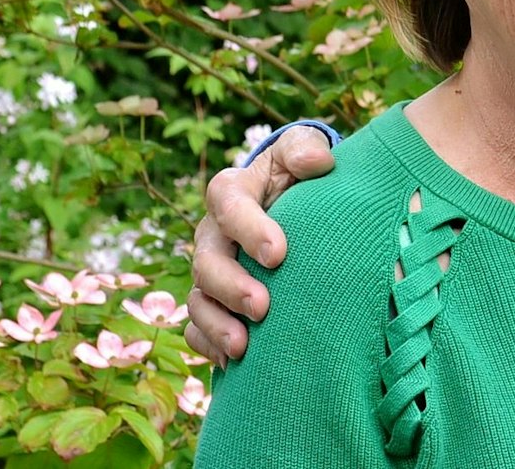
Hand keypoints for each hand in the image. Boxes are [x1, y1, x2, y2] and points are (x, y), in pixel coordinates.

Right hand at [183, 127, 334, 364]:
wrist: (297, 205)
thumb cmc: (300, 176)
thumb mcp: (302, 153)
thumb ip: (305, 149)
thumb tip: (318, 162)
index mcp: (232, 191)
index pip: (227, 203)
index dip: (248, 229)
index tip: (278, 254)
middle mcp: (213, 233)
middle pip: (206, 260)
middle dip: (231, 286)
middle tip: (263, 307)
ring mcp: (209, 271)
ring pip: (198, 299)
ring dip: (216, 324)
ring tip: (243, 346)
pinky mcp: (213, 301)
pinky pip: (196, 328)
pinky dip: (209, 346)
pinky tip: (234, 364)